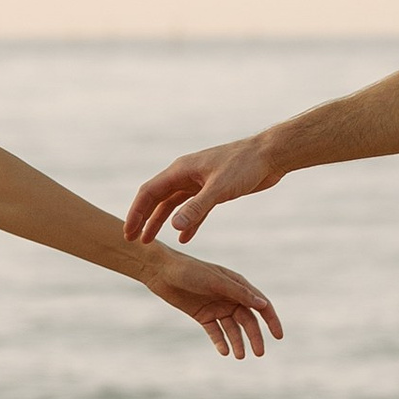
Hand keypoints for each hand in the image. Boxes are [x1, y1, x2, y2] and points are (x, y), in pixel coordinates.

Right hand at [125, 133, 282, 246]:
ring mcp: (199, 182)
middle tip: (134, 240)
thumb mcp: (219, 189)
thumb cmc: (244, 166)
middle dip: (144, 219)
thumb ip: (197, 208)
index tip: (129, 233)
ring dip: (162, 222)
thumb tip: (174, 227)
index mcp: (181, 170)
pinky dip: (188, 224)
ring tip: (152, 241)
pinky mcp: (213, 190)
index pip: (149, 192)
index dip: (136, 213)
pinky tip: (184, 239)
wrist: (269, 156)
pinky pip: (194, 209)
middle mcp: (186, 175)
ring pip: (174, 204)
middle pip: (157, 198)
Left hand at [141, 246, 283, 360]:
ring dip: (238, 342)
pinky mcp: (203, 315)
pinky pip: (215, 332)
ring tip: (240, 356)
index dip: (271, 320)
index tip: (278, 336)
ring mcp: (217, 307)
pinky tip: (225, 351)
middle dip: (254, 337)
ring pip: (232, 329)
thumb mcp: (216, 281)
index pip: (260, 305)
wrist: (161, 271)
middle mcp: (230, 297)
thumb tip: (263, 305)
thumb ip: (239, 293)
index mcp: (238, 285)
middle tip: (259, 353)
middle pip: (248, 320)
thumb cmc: (190, 271)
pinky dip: (221, 341)